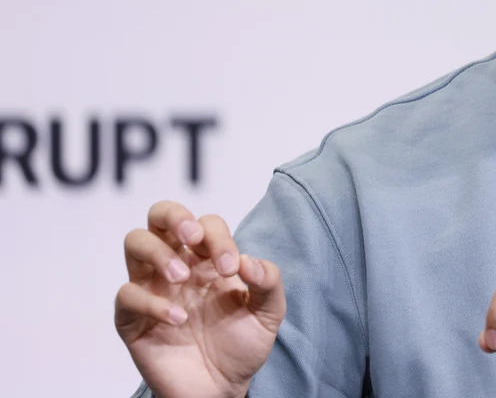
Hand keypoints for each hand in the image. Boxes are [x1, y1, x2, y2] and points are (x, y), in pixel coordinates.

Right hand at [114, 201, 285, 397]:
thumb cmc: (241, 345)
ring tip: (181, 278)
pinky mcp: (132, 318)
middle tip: (192, 237)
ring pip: (135, 243)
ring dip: (158, 252)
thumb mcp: (268, 313)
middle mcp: (178, 266)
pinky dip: (151, 302)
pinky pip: (126, 294)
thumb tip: (247, 261)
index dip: (217, 236)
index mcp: (209, 260)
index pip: (206, 224)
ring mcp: (152, 289)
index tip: (231, 269)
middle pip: (159, 215)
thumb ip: (269, 282)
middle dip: (174, 215)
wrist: (222, 389)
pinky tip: (178, 318)